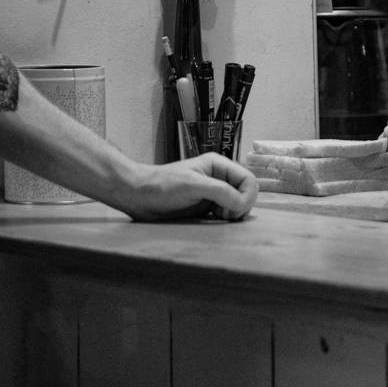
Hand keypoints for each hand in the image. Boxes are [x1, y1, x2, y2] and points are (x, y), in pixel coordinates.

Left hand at [120, 155, 258, 220]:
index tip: (232, 209)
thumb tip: (243, 204)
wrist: (139, 196)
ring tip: (217, 217)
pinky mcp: (206, 208)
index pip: (249, 180)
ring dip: (233, 214)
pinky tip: (212, 221)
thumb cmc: (162, 186)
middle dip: (240, 207)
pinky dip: (225, 220)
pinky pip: (226, 214)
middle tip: (223, 215)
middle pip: (247, 193)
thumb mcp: (193, 185)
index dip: (246, 197)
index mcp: (219, 165)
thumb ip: (221, 192)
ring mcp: (213, 194)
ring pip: (238, 205)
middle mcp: (219, 178)